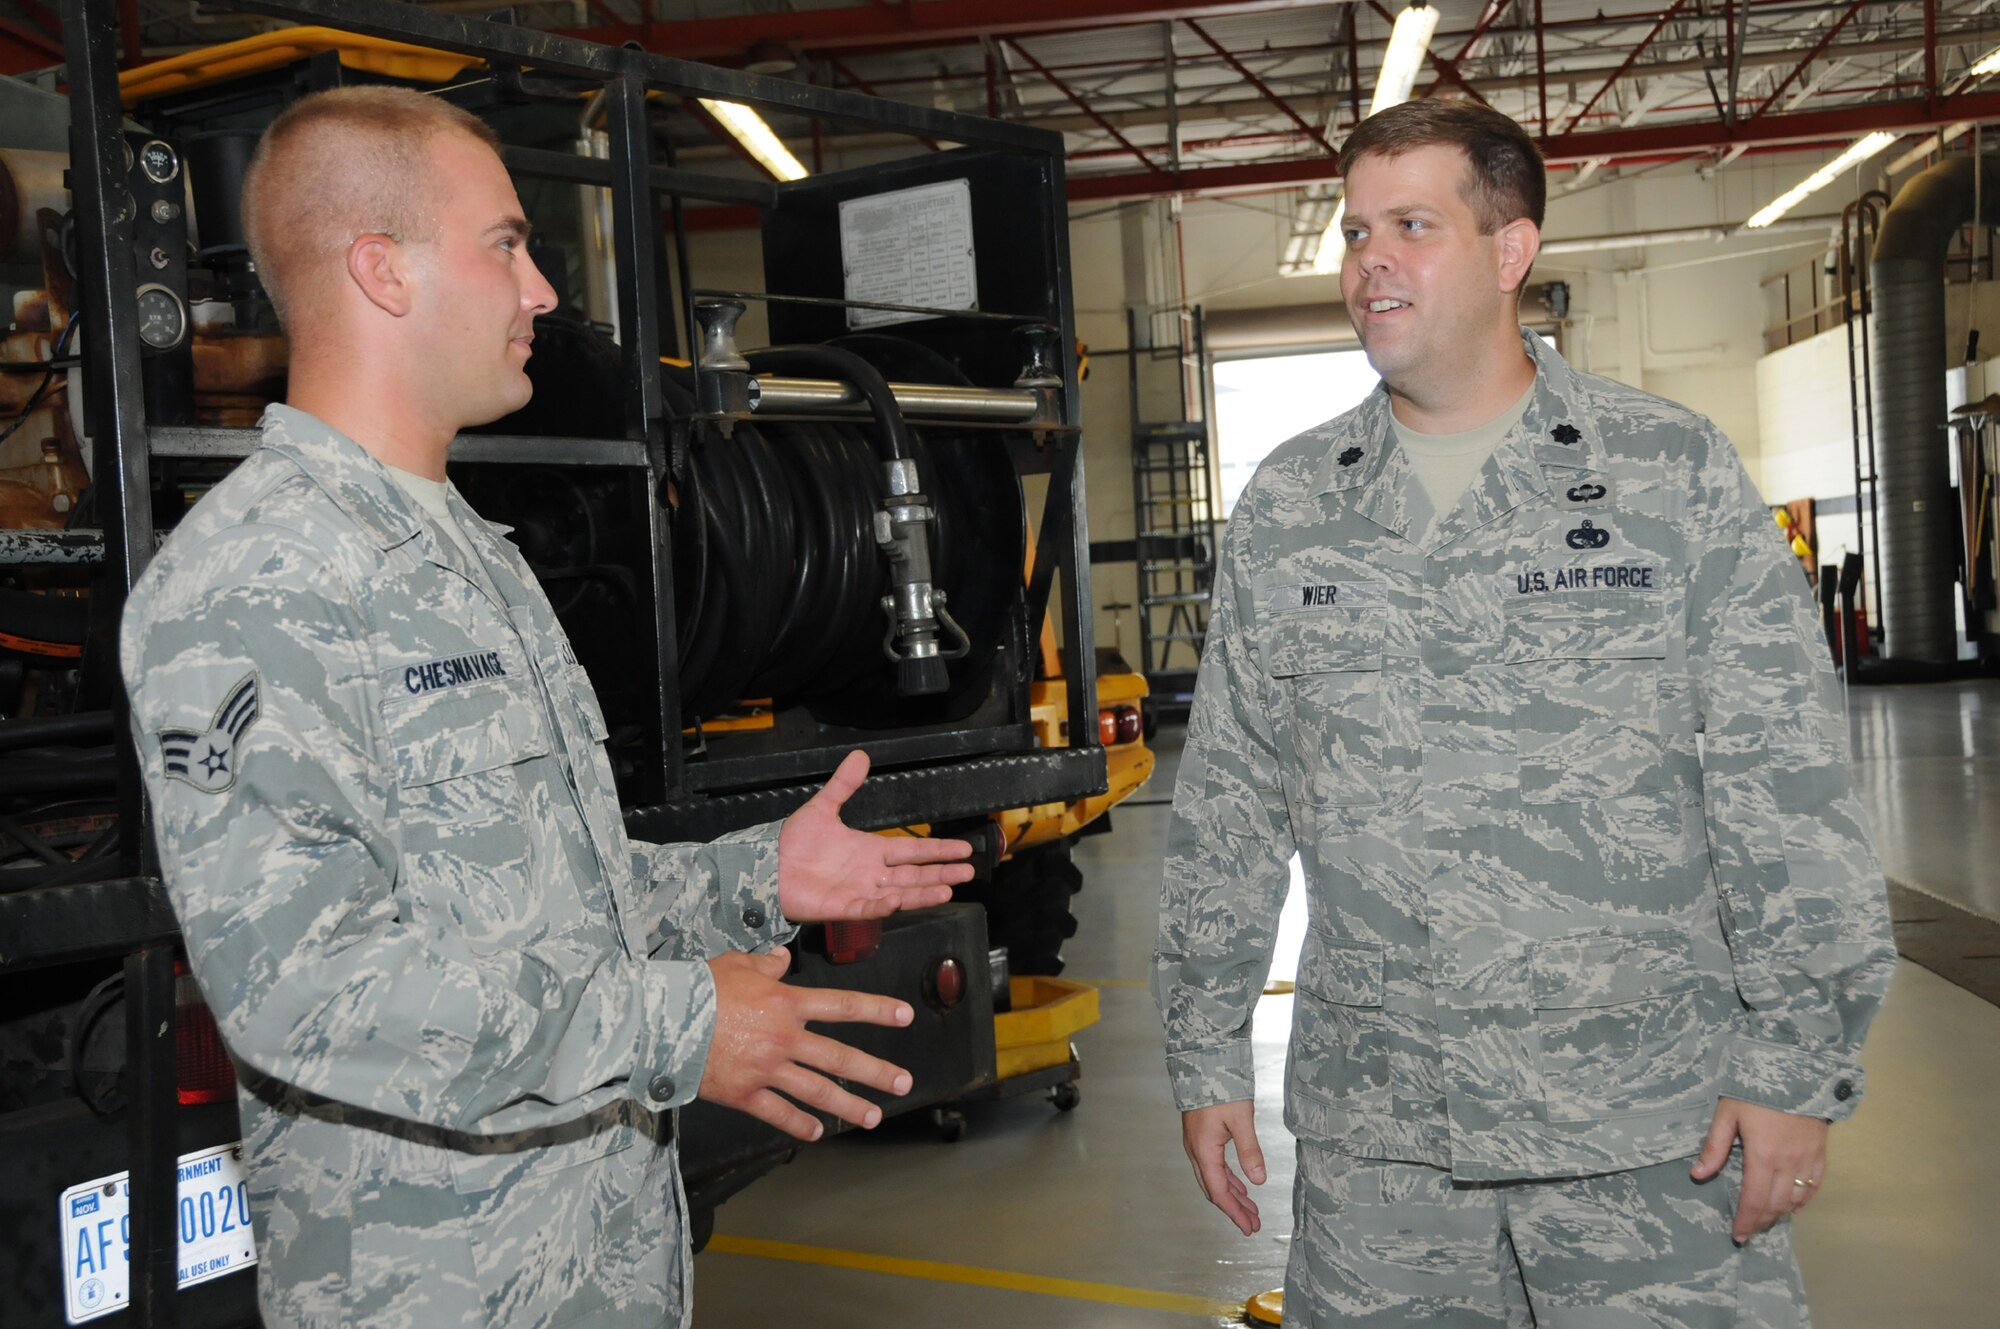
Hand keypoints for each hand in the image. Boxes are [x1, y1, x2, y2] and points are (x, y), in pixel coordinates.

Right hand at [699, 948, 918, 1140]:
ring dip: (849, 1104)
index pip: (843, 1006)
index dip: (878, 1010)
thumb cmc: (698, 987)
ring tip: (874, 1116)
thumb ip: (765, 964)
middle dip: (876, 1071)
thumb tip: (782, 960)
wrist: (661, 1021)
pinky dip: (800, 1125)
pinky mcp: (745, 1093)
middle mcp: (784, 1038)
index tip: (905, 1016)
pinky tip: (818, 1132)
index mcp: (786, 1003)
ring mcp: (766, 1069)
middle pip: (839, 1057)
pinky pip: (779, 1113)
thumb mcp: (736, 963)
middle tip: (903, 1082)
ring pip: (817, 1091)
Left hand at [776, 750, 973, 922]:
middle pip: (914, 874)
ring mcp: (859, 892)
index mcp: (870, 850)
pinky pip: (867, 908)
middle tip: (968, 872)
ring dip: (923, 892)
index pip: (912, 850)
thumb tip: (861, 755)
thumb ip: (843, 785)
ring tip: (948, 890)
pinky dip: (884, 905)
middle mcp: (871, 873)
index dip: (937, 850)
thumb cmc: (794, 841)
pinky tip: (900, 900)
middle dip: (941, 873)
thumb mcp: (822, 808)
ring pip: (900, 893)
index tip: (964, 849)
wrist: (766, 865)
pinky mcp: (842, 908)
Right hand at [1182, 1100, 1267, 1234]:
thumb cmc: (1220, 1087)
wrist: (1202, 1062)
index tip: (1249, 1227)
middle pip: (1214, 1189)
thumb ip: (1250, 1151)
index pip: (1219, 1192)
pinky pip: (1213, 1166)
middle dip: (1234, 1208)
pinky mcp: (1201, 1136)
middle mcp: (1196, 1151)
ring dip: (1232, 1195)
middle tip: (1253, 1224)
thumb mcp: (1241, 1120)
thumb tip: (1259, 1180)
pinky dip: (1228, 1179)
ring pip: (1213, 1178)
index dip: (1234, 1212)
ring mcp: (1197, 1144)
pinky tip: (1240, 1184)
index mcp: (1204, 1151)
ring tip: (1250, 1208)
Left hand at [1690, 1097, 1828, 1241]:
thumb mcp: (1727, 1113)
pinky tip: (1795, 1206)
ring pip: (1796, 1198)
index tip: (1738, 1235)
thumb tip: (1698, 1175)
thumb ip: (1714, 1146)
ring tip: (1766, 1218)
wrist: (1795, 1070)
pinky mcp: (1821, 1152)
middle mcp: (1787, 1164)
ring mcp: (1808, 1159)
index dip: (1746, 1221)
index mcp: (1762, 1156)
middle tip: (1749, 1229)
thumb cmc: (1755, 1089)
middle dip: (1761, 1220)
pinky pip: (1815, 1184)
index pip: (1753, 1200)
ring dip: (1781, 1212)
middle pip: (1775, 1204)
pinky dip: (1805, 1199)